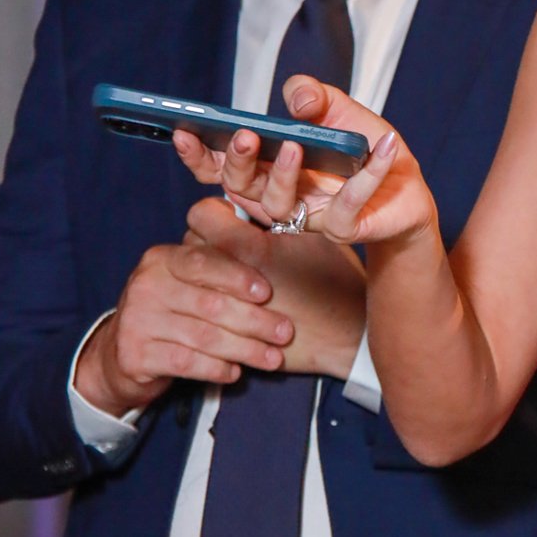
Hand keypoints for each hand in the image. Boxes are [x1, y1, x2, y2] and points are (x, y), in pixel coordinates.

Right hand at [75, 226, 292, 417]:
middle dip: (254, 320)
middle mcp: (145, 286)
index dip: (238, 277)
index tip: (268, 293)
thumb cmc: (172, 311)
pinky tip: (235, 372)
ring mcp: (136, 321)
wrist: (122, 351)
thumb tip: (273, 276)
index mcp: (162, 259)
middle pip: (209, 304)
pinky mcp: (134, 355)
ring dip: (244, 349)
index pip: (204, 262)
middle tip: (285, 333)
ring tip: (272, 358)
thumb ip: (220, 274)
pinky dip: (216, 368)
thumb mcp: (188, 283)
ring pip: (203, 336)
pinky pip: (187, 362)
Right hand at [172, 78, 435, 247]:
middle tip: (245, 137)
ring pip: (279, 206)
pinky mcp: (344, 228)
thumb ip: (311, 94)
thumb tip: (296, 100)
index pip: (219, 168)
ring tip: (297, 144)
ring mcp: (309, 216)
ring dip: (284, 174)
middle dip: (238, 163)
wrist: (405, 185)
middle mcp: (280, 195)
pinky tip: (382, 146)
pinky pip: (346, 209)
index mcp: (267, 167)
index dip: (198, 155)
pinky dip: (366, 177)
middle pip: (242, 189)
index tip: (183, 131)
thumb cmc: (360, 146)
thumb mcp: (335, 108)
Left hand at [184, 196, 366, 378]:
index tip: (232, 218)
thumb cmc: (336, 282)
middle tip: (232, 247)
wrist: (347, 336)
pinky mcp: (225, 334)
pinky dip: (209, 306)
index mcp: (246, 246)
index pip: (201, 213)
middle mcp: (225, 276)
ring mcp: (222, 309)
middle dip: (207, 242)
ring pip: (190, 281)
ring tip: (231, 277)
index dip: (216, 212)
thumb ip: (276, 215)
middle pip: (190, 245)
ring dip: (205, 275)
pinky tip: (232, 304)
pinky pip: (199, 313)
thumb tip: (252, 199)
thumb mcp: (313, 236)